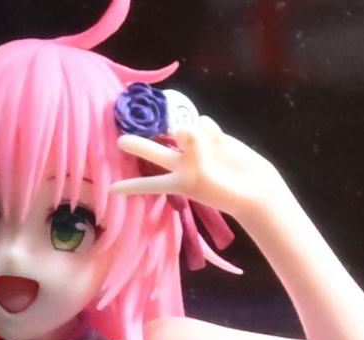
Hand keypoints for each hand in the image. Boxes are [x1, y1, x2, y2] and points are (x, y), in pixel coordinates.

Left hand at [110, 92, 245, 204]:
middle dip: (138, 146)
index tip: (111, 191)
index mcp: (176, 183)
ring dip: (194, 136)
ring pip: (183, 131)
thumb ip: (189, 150)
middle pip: (154, 152)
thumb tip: (183, 127)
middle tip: (119, 141)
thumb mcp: (201, 176)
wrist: (252, 186)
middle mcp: (181, 164)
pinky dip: (211, 131)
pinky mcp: (209, 135)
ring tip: (208, 151)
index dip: (130, 187)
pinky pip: (203, 124)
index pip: (148, 185)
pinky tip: (219, 143)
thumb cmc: (225, 190)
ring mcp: (195, 148)